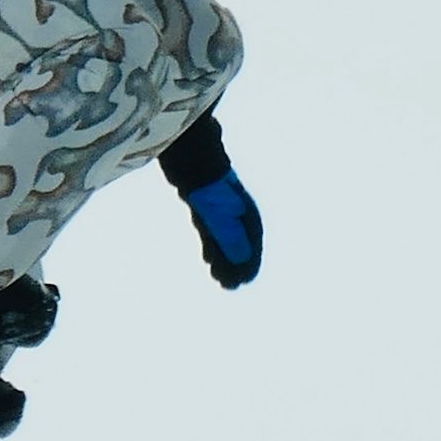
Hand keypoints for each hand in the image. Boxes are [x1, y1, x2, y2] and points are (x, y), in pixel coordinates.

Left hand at [180, 169, 262, 289]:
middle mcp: (236, 210)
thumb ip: (228, 235)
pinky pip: (213, 232)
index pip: (251, 242)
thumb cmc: (204, 183)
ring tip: (219, 279)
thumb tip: (242, 260)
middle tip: (229, 286)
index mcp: (245, 211)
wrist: (188, 155)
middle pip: (239, 242)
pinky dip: (213, 247)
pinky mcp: (205, 205)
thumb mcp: (215, 213)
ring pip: (225, 239)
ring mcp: (220, 207)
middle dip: (235, 264)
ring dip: (223, 259)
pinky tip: (209, 259)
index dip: (249, 262)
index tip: (244, 281)